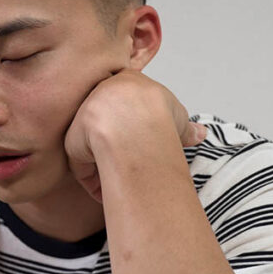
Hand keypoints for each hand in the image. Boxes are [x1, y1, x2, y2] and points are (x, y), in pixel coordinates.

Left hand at [64, 70, 206, 201]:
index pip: (125, 100)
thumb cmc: (160, 117)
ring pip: (91, 145)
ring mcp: (82, 118)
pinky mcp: (73, 140)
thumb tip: (200, 133)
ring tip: (119, 183)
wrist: (136, 125)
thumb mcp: (179, 116)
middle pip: (105, 122)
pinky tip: (105, 192)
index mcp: (125, 81)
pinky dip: (93, 180)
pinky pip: (82, 164)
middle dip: (116, 144)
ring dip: (103, 166)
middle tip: (131, 164)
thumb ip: (184, 126)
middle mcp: (98, 95)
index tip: (145, 139)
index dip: (135, 121)